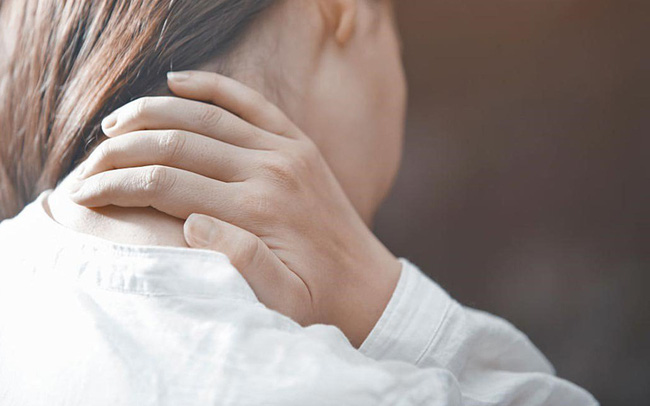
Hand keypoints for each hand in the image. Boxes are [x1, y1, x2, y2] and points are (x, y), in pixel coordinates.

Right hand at [70, 71, 400, 346]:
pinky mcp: (296, 141)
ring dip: (153, 113)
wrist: (365, 281)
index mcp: (256, 211)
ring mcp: (284, 149)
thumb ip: (239, 262)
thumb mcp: (280, 300)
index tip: (82, 193)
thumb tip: (190, 222)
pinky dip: (211, 86)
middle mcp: (269, 171)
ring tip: (114, 123)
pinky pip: (248, 100)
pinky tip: (176, 80)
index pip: (166, 185)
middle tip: (88, 161)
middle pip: (177, 144)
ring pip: (205, 116)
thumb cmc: (317, 297)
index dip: (117, 185)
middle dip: (123, 149)